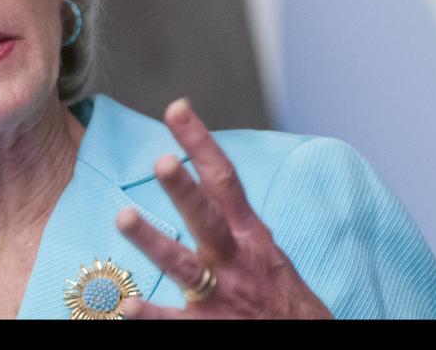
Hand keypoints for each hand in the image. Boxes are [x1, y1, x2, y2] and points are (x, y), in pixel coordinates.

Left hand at [115, 98, 332, 318]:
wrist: (312, 343)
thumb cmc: (280, 296)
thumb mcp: (262, 249)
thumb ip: (231, 217)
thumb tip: (200, 173)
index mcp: (248, 233)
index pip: (223, 178)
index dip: (199, 142)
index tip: (176, 108)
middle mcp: (236, 258)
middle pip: (207, 217)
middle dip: (184, 189)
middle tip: (160, 160)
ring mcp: (223, 294)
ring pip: (183, 265)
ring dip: (153, 241)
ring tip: (123, 218)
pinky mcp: (210, 328)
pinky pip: (175, 322)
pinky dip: (152, 315)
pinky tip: (126, 306)